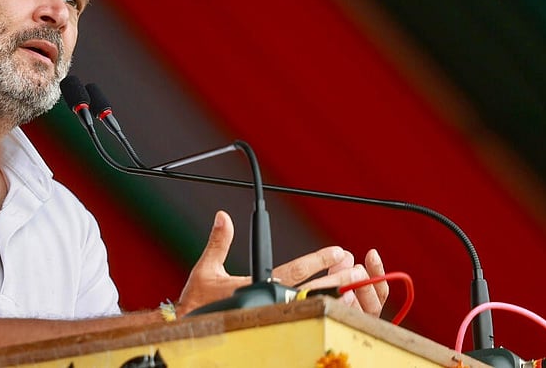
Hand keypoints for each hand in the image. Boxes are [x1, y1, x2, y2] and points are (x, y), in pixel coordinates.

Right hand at [176, 211, 388, 317]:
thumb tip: (223, 216)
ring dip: (335, 297)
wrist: (187, 329)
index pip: (293, 271)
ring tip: (356, 287)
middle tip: (358, 270)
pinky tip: (341, 307)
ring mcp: (272, 318)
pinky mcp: (272, 329)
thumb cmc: (197, 302)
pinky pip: (304, 322)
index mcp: (256, 286)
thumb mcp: (205, 269)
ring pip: (311, 308)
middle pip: (311, 291)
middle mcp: (268, 303)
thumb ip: (219, 242)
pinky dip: (324, 314)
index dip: (317, 260)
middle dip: (337, 279)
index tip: (338, 251)